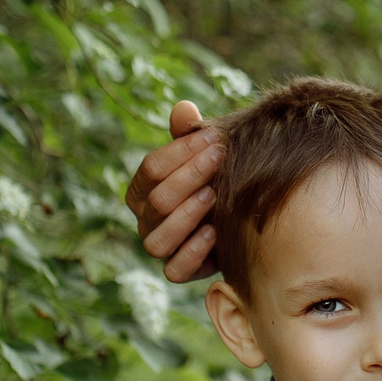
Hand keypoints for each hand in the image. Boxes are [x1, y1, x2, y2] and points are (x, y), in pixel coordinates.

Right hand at [124, 101, 222, 281]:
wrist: (239, 214)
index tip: (215, 137)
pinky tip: (214, 232)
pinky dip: (192, 252)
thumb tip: (183, 109)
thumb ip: (191, 134)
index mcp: (142, 189)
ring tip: (214, 196)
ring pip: (157, 241)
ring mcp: (161, 247)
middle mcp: (145, 220)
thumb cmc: (214, 178)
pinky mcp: (180, 271)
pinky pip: (174, 271)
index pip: (151, 169)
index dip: (182, 151)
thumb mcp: (205, 153)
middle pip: (157, 201)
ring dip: (186, 216)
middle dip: (190, 176)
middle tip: (221, 157)